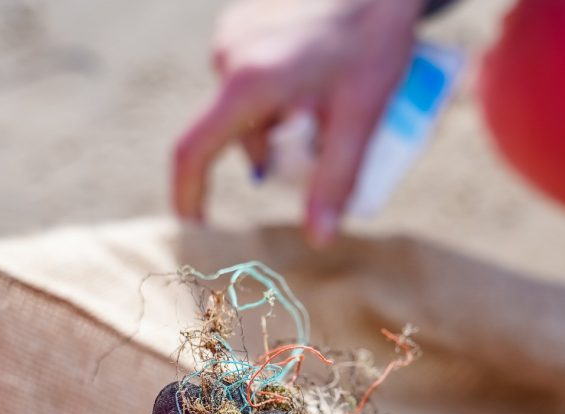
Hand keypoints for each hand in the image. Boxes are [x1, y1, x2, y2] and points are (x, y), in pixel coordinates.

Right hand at [172, 0, 423, 245]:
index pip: (194, 152)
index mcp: (247, 83)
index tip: (196, 229)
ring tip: (332, 93)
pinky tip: (316, 68)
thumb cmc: (376, 37)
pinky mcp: (242, 20)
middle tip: (328, 138)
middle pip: (237, 133)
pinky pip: (250, 75)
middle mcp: (228, 55)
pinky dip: (277, 89)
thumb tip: (319, 239)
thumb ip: (337, 179)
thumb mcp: (362, 115)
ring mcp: (231, 34)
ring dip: (280, 118)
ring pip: (246, 105)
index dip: (188, 196)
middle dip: (276, 150)